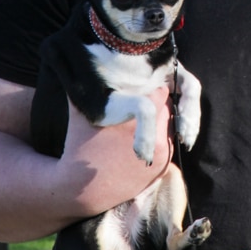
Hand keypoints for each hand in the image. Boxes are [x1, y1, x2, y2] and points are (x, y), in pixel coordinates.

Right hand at [57, 85, 173, 217]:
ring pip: (170, 126)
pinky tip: (135, 143)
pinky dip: (157, 140)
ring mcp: (163, 153)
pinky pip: (168, 144)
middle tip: (133, 114)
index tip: (135, 96)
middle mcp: (159, 134)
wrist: (82, 187)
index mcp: (142, 114)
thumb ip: (89, 84)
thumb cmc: (80, 143)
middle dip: (155, 107)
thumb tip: (80, 62)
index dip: (148, 92)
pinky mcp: (162, 168)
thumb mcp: (83, 109)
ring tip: (133, 129)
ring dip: (158, 124)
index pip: (160, 92)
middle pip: (167, 109)